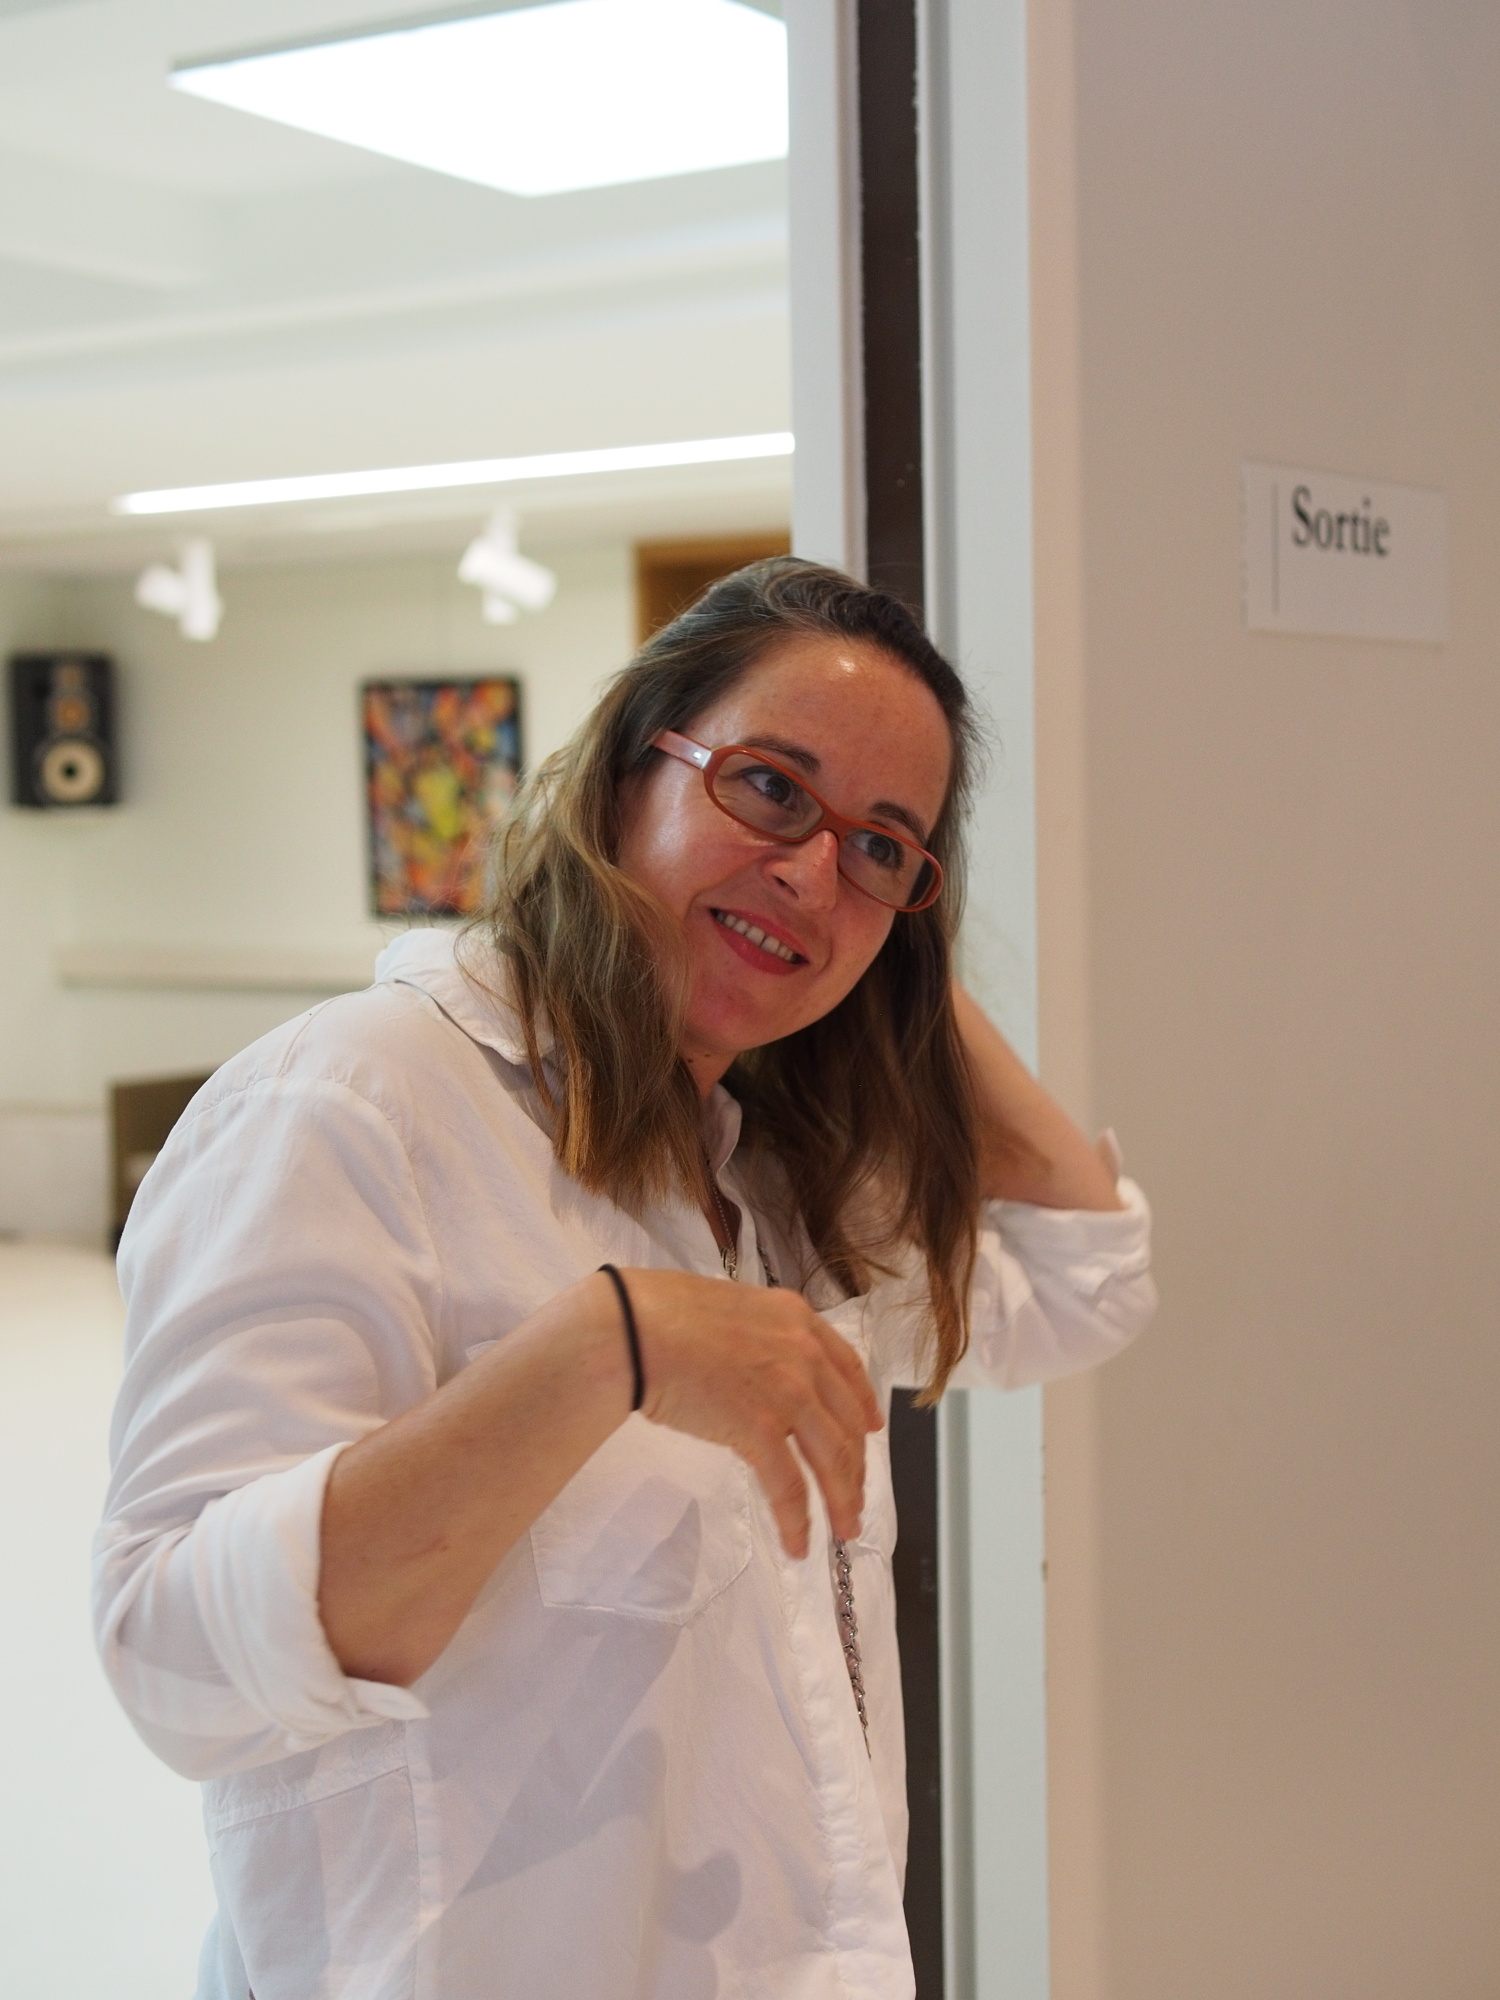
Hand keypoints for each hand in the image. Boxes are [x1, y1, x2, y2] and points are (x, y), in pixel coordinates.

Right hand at [613, 1269, 882, 1559]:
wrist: (637, 1328)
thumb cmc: (664, 1314)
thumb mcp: (734, 1310)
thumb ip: (762, 1339)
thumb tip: (762, 1370)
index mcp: (798, 1320)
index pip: (849, 1369)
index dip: (865, 1405)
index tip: (872, 1430)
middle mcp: (804, 1355)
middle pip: (847, 1424)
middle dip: (856, 1470)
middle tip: (855, 1500)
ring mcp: (787, 1392)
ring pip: (832, 1459)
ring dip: (841, 1501)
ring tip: (844, 1529)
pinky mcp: (760, 1429)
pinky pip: (789, 1487)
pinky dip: (797, 1520)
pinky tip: (797, 1543)